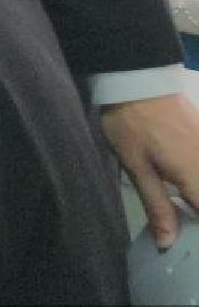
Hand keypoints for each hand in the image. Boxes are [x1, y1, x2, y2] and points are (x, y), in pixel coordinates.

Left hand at [102, 92, 198, 247]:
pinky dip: (197, 179)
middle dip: (198, 215)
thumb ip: (157, 206)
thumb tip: (168, 243)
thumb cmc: (132, 126)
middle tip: (182, 222)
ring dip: (197, 196)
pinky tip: (186, 187)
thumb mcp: (137, 167)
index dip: (198, 231)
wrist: (138, 81)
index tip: (187, 240)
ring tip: (183, 206)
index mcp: (197, 176)